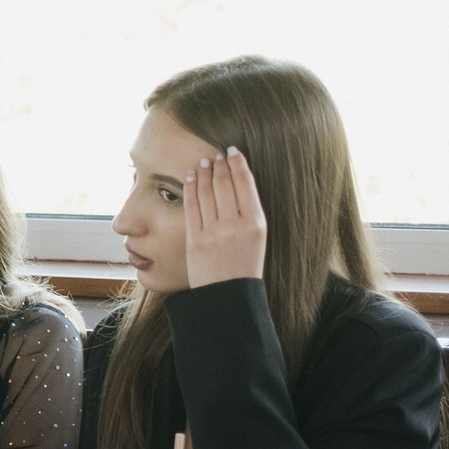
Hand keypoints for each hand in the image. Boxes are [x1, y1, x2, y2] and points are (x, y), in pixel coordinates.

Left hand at [183, 147, 268, 286]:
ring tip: (204, 161)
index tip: (233, 151)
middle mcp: (235, 225)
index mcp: (256, 223)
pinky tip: (191, 176)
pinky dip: (190, 187)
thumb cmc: (245, 266)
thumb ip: (249, 212)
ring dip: (204, 171)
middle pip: (224, 183)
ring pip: (206, 190)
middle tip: (217, 155)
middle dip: (220, 164)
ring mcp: (213, 232)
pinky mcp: (194, 239)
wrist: (228, 296)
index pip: (246, 182)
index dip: (238, 162)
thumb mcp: (258, 238)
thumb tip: (238, 180)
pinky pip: (191, 205)